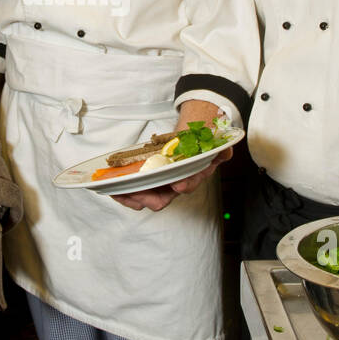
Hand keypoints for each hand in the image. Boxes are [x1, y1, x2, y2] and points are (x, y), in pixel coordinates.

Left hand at [110, 147, 230, 211]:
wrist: (187, 139)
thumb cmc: (197, 146)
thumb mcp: (212, 147)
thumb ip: (220, 150)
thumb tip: (225, 152)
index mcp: (190, 178)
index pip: (187, 185)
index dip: (184, 185)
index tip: (178, 184)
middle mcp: (174, 185)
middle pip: (160, 200)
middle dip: (146, 198)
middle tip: (135, 193)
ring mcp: (159, 184)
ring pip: (144, 198)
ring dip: (130, 197)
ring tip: (117, 191)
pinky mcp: (147, 178)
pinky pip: (134, 189)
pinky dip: (123, 190)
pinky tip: (113, 186)